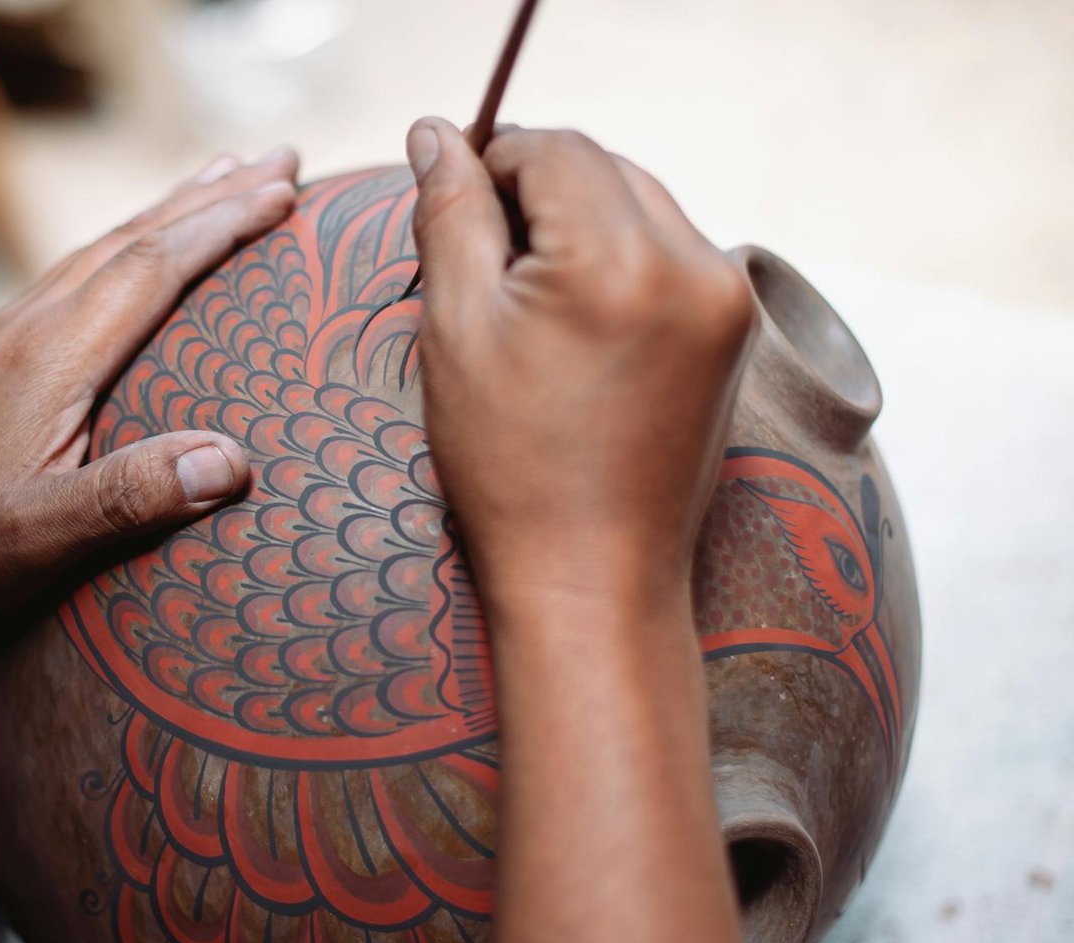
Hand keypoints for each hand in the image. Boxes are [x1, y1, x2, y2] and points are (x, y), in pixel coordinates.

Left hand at [0, 149, 300, 630]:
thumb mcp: (41, 539)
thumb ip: (134, 496)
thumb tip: (233, 460)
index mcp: (49, 360)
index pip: (150, 270)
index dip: (222, 227)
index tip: (284, 193)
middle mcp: (24, 330)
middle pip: (129, 239)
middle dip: (210, 196)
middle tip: (280, 160)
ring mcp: (0, 338)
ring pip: (96, 252)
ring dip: (166, 213)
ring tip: (219, 181)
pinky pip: (69, 278)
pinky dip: (121, 249)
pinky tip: (127, 260)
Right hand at [406, 120, 753, 610]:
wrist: (592, 579)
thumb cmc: (511, 468)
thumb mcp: (455, 332)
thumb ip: (450, 215)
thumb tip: (435, 133)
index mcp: (618, 261)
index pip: (552, 149)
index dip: (491, 163)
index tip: (453, 209)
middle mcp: (693, 264)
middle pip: (602, 167)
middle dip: (537, 192)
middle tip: (484, 265)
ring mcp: (726, 297)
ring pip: (640, 202)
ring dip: (581, 223)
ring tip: (532, 304)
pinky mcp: (736, 328)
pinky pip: (672, 250)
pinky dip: (621, 260)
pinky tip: (580, 325)